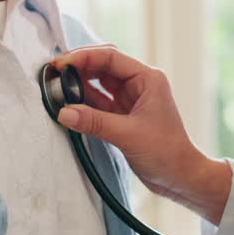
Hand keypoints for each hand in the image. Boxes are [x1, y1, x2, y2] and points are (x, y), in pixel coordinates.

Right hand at [50, 45, 230, 223]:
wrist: (180, 177)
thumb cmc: (166, 153)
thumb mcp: (128, 135)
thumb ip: (95, 122)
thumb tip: (64, 112)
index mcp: (147, 78)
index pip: (111, 57)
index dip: (83, 57)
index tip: (60, 64)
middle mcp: (139, 84)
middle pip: (103, 65)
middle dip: (78, 66)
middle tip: (53, 71)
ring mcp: (130, 99)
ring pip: (98, 83)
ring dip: (78, 84)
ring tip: (55, 86)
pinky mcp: (123, 115)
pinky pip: (98, 102)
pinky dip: (82, 102)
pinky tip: (67, 103)